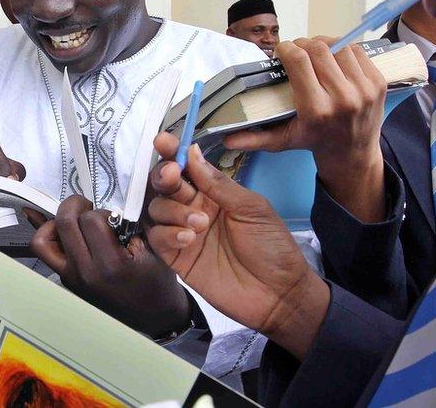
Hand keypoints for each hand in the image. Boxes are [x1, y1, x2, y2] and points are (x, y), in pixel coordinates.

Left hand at [31, 195, 190, 338]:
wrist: (154, 314)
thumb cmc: (155, 280)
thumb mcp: (152, 246)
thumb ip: (129, 222)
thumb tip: (103, 201)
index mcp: (110, 264)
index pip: (90, 219)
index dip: (101, 211)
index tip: (111, 218)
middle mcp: (86, 273)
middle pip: (63, 223)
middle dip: (75, 206)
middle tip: (88, 208)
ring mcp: (72, 279)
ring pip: (42, 240)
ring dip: (55, 224)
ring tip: (74, 223)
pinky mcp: (66, 282)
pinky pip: (46, 253)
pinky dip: (51, 237)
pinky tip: (63, 232)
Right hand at [145, 133, 328, 359]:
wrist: (278, 294)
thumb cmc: (272, 247)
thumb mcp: (252, 208)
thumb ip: (219, 183)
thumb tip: (192, 152)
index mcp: (214, 192)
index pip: (187, 167)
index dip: (172, 152)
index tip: (164, 140)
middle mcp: (194, 208)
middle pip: (164, 185)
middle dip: (163, 175)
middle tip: (172, 176)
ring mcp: (183, 233)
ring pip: (157, 209)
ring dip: (173, 210)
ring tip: (200, 223)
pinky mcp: (176, 258)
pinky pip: (157, 238)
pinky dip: (168, 233)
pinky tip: (189, 238)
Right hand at [224, 38, 387, 221]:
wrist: (353, 153)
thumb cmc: (313, 141)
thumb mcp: (281, 141)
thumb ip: (253, 139)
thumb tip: (225, 139)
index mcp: (316, 110)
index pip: (299, 60)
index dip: (287, 48)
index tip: (282, 51)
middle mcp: (343, 98)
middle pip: (319, 49)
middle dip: (303, 44)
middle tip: (297, 51)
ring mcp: (364, 89)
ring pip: (340, 45)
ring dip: (324, 44)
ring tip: (315, 53)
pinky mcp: (379, 82)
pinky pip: (358, 50)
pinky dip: (343, 48)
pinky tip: (334, 58)